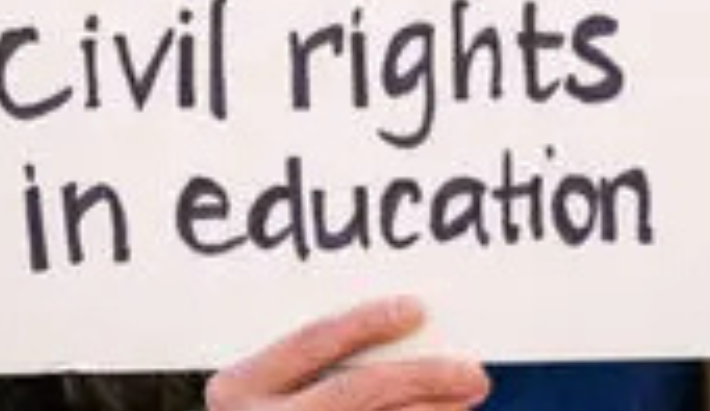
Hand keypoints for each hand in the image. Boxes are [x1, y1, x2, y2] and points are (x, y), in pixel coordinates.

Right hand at [207, 298, 487, 410]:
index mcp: (238, 386)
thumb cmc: (268, 409)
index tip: (417, 308)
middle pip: (354, 390)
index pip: (313, 341)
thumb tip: (404, 324)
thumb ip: (311, 360)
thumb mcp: (265, 384)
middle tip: (471, 371)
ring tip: (465, 398)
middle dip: (419, 376)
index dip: (365, 322)